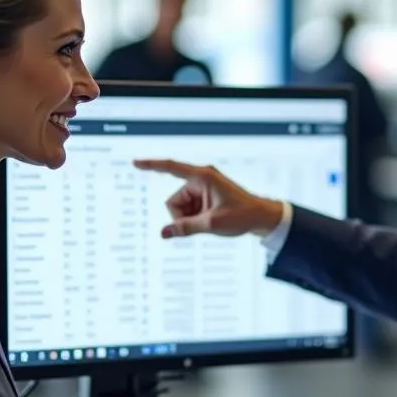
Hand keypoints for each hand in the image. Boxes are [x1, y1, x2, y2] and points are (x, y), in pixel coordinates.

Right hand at [133, 159, 282, 237]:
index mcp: (202, 177)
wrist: (261, 217)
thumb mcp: (212, 224)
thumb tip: (163, 233)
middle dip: (182, 216)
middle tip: (203, 223)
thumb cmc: (242, 215)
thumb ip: (185, 228)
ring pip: (179, 208)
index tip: (135, 162)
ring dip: (189, 218)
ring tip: (209, 222)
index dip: (152, 165)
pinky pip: (188, 210)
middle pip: (174, 201)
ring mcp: (202, 188)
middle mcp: (200, 179)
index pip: (171, 168)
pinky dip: (194, 218)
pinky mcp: (203, 196)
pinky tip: (208, 221)